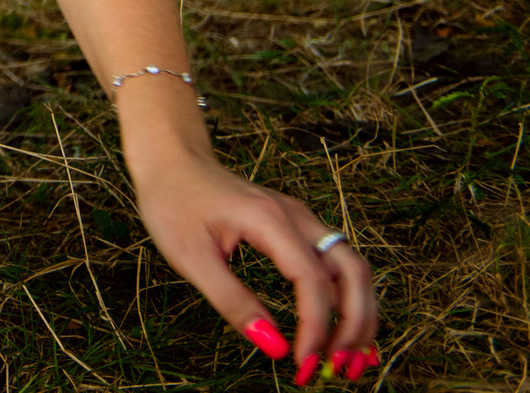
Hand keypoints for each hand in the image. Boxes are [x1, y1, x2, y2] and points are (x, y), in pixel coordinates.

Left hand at [130, 140, 380, 381]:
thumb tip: (273, 347)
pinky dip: (348, 299)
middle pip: (351, 272)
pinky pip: (337, 264)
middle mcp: (297, 216)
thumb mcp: (189, 256)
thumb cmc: (173, 203)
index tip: (303, 365)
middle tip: (340, 370)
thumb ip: (232, 301)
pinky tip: (344, 331)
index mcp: (270, 220)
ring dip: (359, 315)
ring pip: (352, 268)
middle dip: (354, 325)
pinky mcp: (298, 227)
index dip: (315, 329)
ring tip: (350, 360)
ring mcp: (301, 219)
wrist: (171, 160)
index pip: (312, 281)